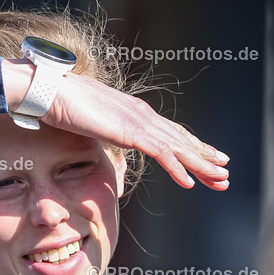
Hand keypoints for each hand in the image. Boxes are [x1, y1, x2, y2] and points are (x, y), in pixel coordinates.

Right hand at [2, 59, 229, 189]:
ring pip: (178, 148)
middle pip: (181, 139)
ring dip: (201, 166)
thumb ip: (105, 134)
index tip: (209, 158)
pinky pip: (160, 153)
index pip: (170, 132)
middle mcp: (142, 115)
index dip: (192, 146)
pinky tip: (190, 183)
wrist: (47, 91)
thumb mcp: (91, 125)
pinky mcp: (129, 131)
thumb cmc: (60, 106)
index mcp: (134, 112)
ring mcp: (137, 122)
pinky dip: (178, 168)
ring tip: (220, 180)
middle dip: (205, 158)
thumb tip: (108, 143)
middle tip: (226, 173)